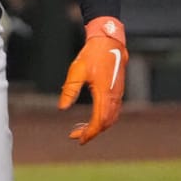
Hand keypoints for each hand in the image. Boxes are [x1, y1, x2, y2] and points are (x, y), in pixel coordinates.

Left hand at [59, 16, 127, 144]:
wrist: (109, 41)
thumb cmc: (92, 54)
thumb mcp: (76, 71)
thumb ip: (70, 90)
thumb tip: (62, 108)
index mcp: (104, 93)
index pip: (99, 120)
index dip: (89, 133)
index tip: (78, 139)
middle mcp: (114, 96)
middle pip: (106, 122)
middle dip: (91, 132)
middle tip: (75, 135)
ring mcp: (118, 94)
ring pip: (111, 118)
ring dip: (97, 126)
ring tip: (81, 129)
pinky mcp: (118, 90)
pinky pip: (113, 111)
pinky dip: (103, 119)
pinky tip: (92, 118)